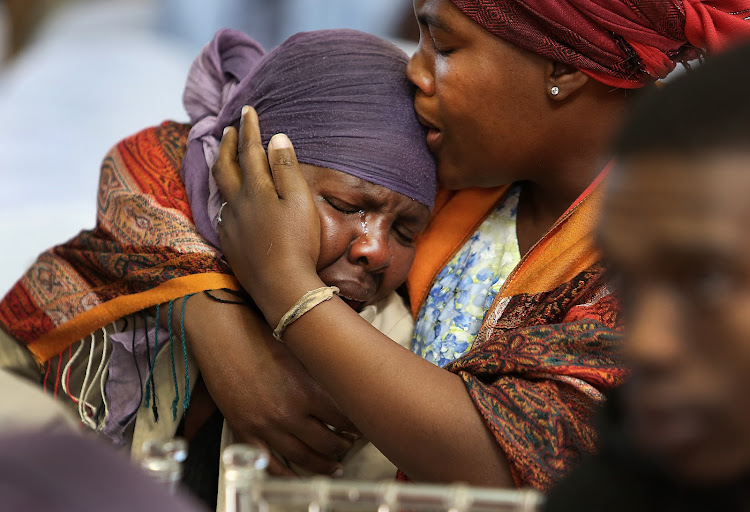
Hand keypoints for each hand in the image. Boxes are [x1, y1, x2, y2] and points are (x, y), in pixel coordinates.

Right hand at [182, 292, 357, 476]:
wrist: (223, 336)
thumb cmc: (261, 336)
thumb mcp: (299, 353)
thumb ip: (319, 376)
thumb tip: (342, 386)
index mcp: (307, 391)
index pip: (343, 419)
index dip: (356, 426)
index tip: (362, 427)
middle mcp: (289, 413)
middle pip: (327, 442)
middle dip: (343, 446)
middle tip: (350, 446)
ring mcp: (267, 426)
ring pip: (303, 456)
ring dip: (322, 464)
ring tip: (334, 465)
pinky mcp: (246, 432)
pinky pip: (270, 462)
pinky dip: (286, 474)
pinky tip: (299, 476)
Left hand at [212, 106, 322, 324]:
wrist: (282, 288)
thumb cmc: (298, 243)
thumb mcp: (300, 202)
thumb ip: (286, 168)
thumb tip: (276, 138)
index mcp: (255, 190)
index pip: (250, 150)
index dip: (250, 129)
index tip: (248, 110)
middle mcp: (236, 204)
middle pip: (225, 167)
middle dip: (228, 145)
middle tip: (231, 129)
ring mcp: (229, 225)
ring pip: (220, 189)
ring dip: (223, 168)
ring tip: (226, 159)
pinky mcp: (230, 244)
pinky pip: (222, 211)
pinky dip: (226, 196)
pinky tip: (232, 201)